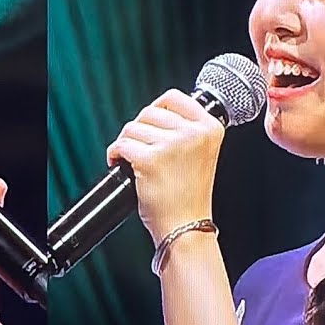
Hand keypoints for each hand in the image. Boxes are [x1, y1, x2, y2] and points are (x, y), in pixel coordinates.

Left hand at [106, 89, 223, 241]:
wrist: (187, 227)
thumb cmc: (190, 195)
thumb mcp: (201, 152)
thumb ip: (186, 129)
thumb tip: (156, 111)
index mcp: (210, 128)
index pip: (173, 97)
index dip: (156, 108)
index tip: (151, 123)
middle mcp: (193, 133)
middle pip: (149, 112)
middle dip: (139, 130)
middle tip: (141, 149)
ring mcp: (172, 145)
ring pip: (132, 128)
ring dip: (126, 143)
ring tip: (133, 159)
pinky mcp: (150, 159)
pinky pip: (121, 144)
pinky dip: (114, 154)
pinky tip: (119, 163)